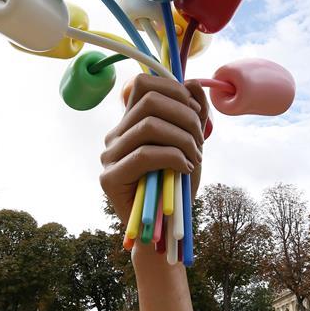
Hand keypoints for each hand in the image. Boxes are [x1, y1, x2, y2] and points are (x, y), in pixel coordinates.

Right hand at [100, 75, 207, 225]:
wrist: (166, 228)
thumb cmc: (178, 185)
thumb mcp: (193, 143)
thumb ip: (194, 113)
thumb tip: (191, 83)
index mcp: (131, 122)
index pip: (144, 83)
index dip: (175, 90)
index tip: (195, 114)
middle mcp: (116, 134)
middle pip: (150, 100)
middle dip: (185, 116)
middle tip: (200, 141)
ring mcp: (109, 156)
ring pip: (149, 125)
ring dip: (184, 139)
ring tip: (195, 158)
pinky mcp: (109, 178)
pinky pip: (145, 154)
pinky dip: (173, 157)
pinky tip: (185, 169)